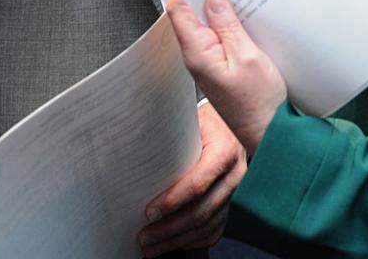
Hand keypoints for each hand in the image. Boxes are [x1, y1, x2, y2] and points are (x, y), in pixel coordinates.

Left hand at [137, 100, 245, 257]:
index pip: (198, 184)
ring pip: (207, 226)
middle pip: (201, 212)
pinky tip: (174, 242)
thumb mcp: (191, 120)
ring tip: (152, 246)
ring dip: (177, 240)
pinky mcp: (233, 202)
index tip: (149, 212)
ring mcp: (236, 192)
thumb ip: (171, 133)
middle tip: (144, 237)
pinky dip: (194, 240)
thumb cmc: (205, 120)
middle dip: (169, 229)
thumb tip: (131, 143)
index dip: (172, 202)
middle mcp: (234, 174)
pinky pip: (215, 230)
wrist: (230, 121)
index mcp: (224, 151)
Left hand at [166, 0, 286, 157]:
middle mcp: (198, 58)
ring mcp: (210, 64)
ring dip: (217, 9)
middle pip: (190, 17)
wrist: (272, 133)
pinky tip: (241, 16)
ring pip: (206, 27)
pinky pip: (219, 39)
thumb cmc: (260, 103)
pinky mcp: (222, 68)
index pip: (178, 11)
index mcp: (198, 54)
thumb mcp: (247, 55)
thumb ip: (228, 25)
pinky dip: (227, 24)